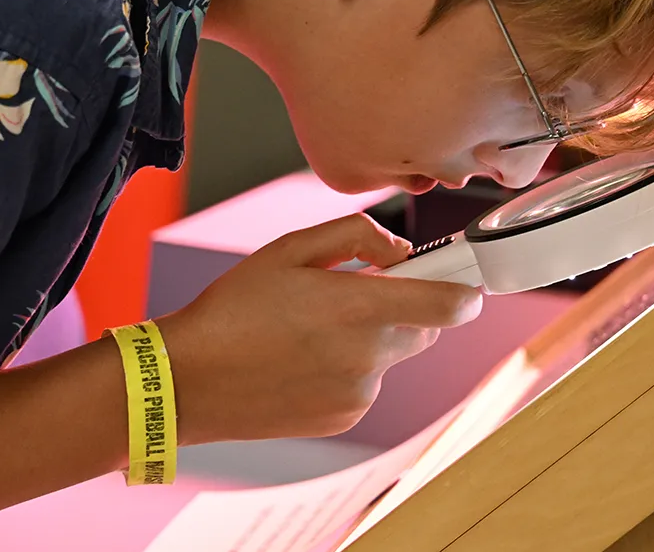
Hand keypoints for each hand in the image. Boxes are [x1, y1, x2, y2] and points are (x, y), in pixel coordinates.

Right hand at [159, 214, 482, 443]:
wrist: (188, 380)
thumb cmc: (233, 308)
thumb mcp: (289, 248)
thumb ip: (356, 236)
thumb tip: (398, 252)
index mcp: (357, 308)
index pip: (447, 305)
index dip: (465, 291)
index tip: (465, 282)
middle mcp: (367, 356)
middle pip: (424, 329)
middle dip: (406, 308)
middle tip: (358, 293)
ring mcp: (358, 393)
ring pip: (393, 356)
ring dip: (373, 339)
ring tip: (313, 330)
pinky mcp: (344, 417)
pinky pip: (368, 384)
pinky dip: (351, 369)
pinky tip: (304, 360)